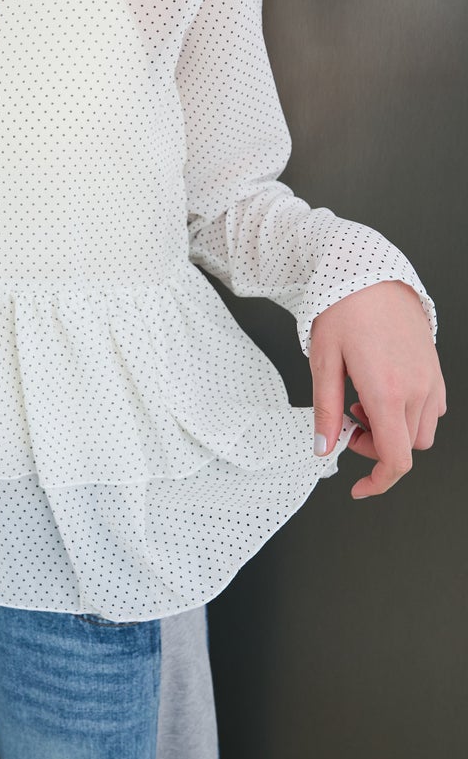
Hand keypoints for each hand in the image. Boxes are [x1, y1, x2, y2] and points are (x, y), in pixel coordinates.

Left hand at [309, 280, 445, 499]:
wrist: (369, 271)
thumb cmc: (344, 308)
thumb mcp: (323, 361)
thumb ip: (325, 410)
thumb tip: (324, 447)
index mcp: (387, 391)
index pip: (396, 459)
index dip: (379, 482)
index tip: (360, 487)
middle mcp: (417, 389)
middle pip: (407, 448)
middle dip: (377, 448)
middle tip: (349, 421)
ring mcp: (431, 379)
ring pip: (422, 432)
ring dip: (394, 430)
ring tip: (364, 399)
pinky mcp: (436, 369)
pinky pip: (433, 410)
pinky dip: (410, 413)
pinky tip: (385, 390)